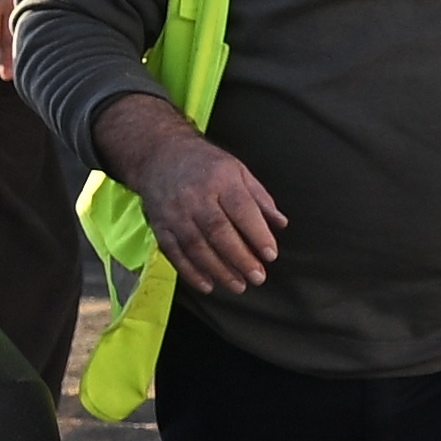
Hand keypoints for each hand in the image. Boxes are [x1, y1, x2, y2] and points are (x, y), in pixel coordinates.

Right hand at [100, 98, 286, 292]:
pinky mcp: (160, 226)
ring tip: (238, 285)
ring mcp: (175, 213)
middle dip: (240, 259)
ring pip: (197, 247)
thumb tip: (281, 224)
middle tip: (258, 277)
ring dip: (219, 270)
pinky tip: (207, 285)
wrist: (160, 155)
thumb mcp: (238, 170)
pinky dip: (190, 272)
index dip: (257, 234)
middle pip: (219, 232)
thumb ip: (260, 198)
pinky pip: (174, 253)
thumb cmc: (206, 164)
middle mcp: (196, 197)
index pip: (242, 210)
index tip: (271, 255)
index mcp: (221, 180)